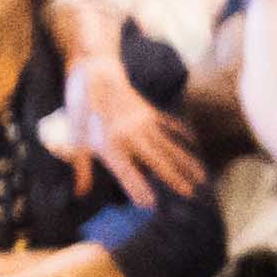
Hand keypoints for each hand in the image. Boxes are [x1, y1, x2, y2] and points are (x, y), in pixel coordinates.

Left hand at [65, 50, 209, 204]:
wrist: (97, 72)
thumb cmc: (82, 107)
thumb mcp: (75, 139)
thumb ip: (81, 168)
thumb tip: (80, 193)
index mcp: (110, 143)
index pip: (126, 172)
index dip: (137, 188)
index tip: (151, 204)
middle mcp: (132, 135)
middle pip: (158, 161)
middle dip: (175, 178)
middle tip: (191, 194)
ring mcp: (145, 123)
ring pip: (170, 147)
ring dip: (186, 162)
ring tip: (201, 177)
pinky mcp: (151, 113)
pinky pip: (170, 128)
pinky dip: (182, 137)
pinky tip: (194, 145)